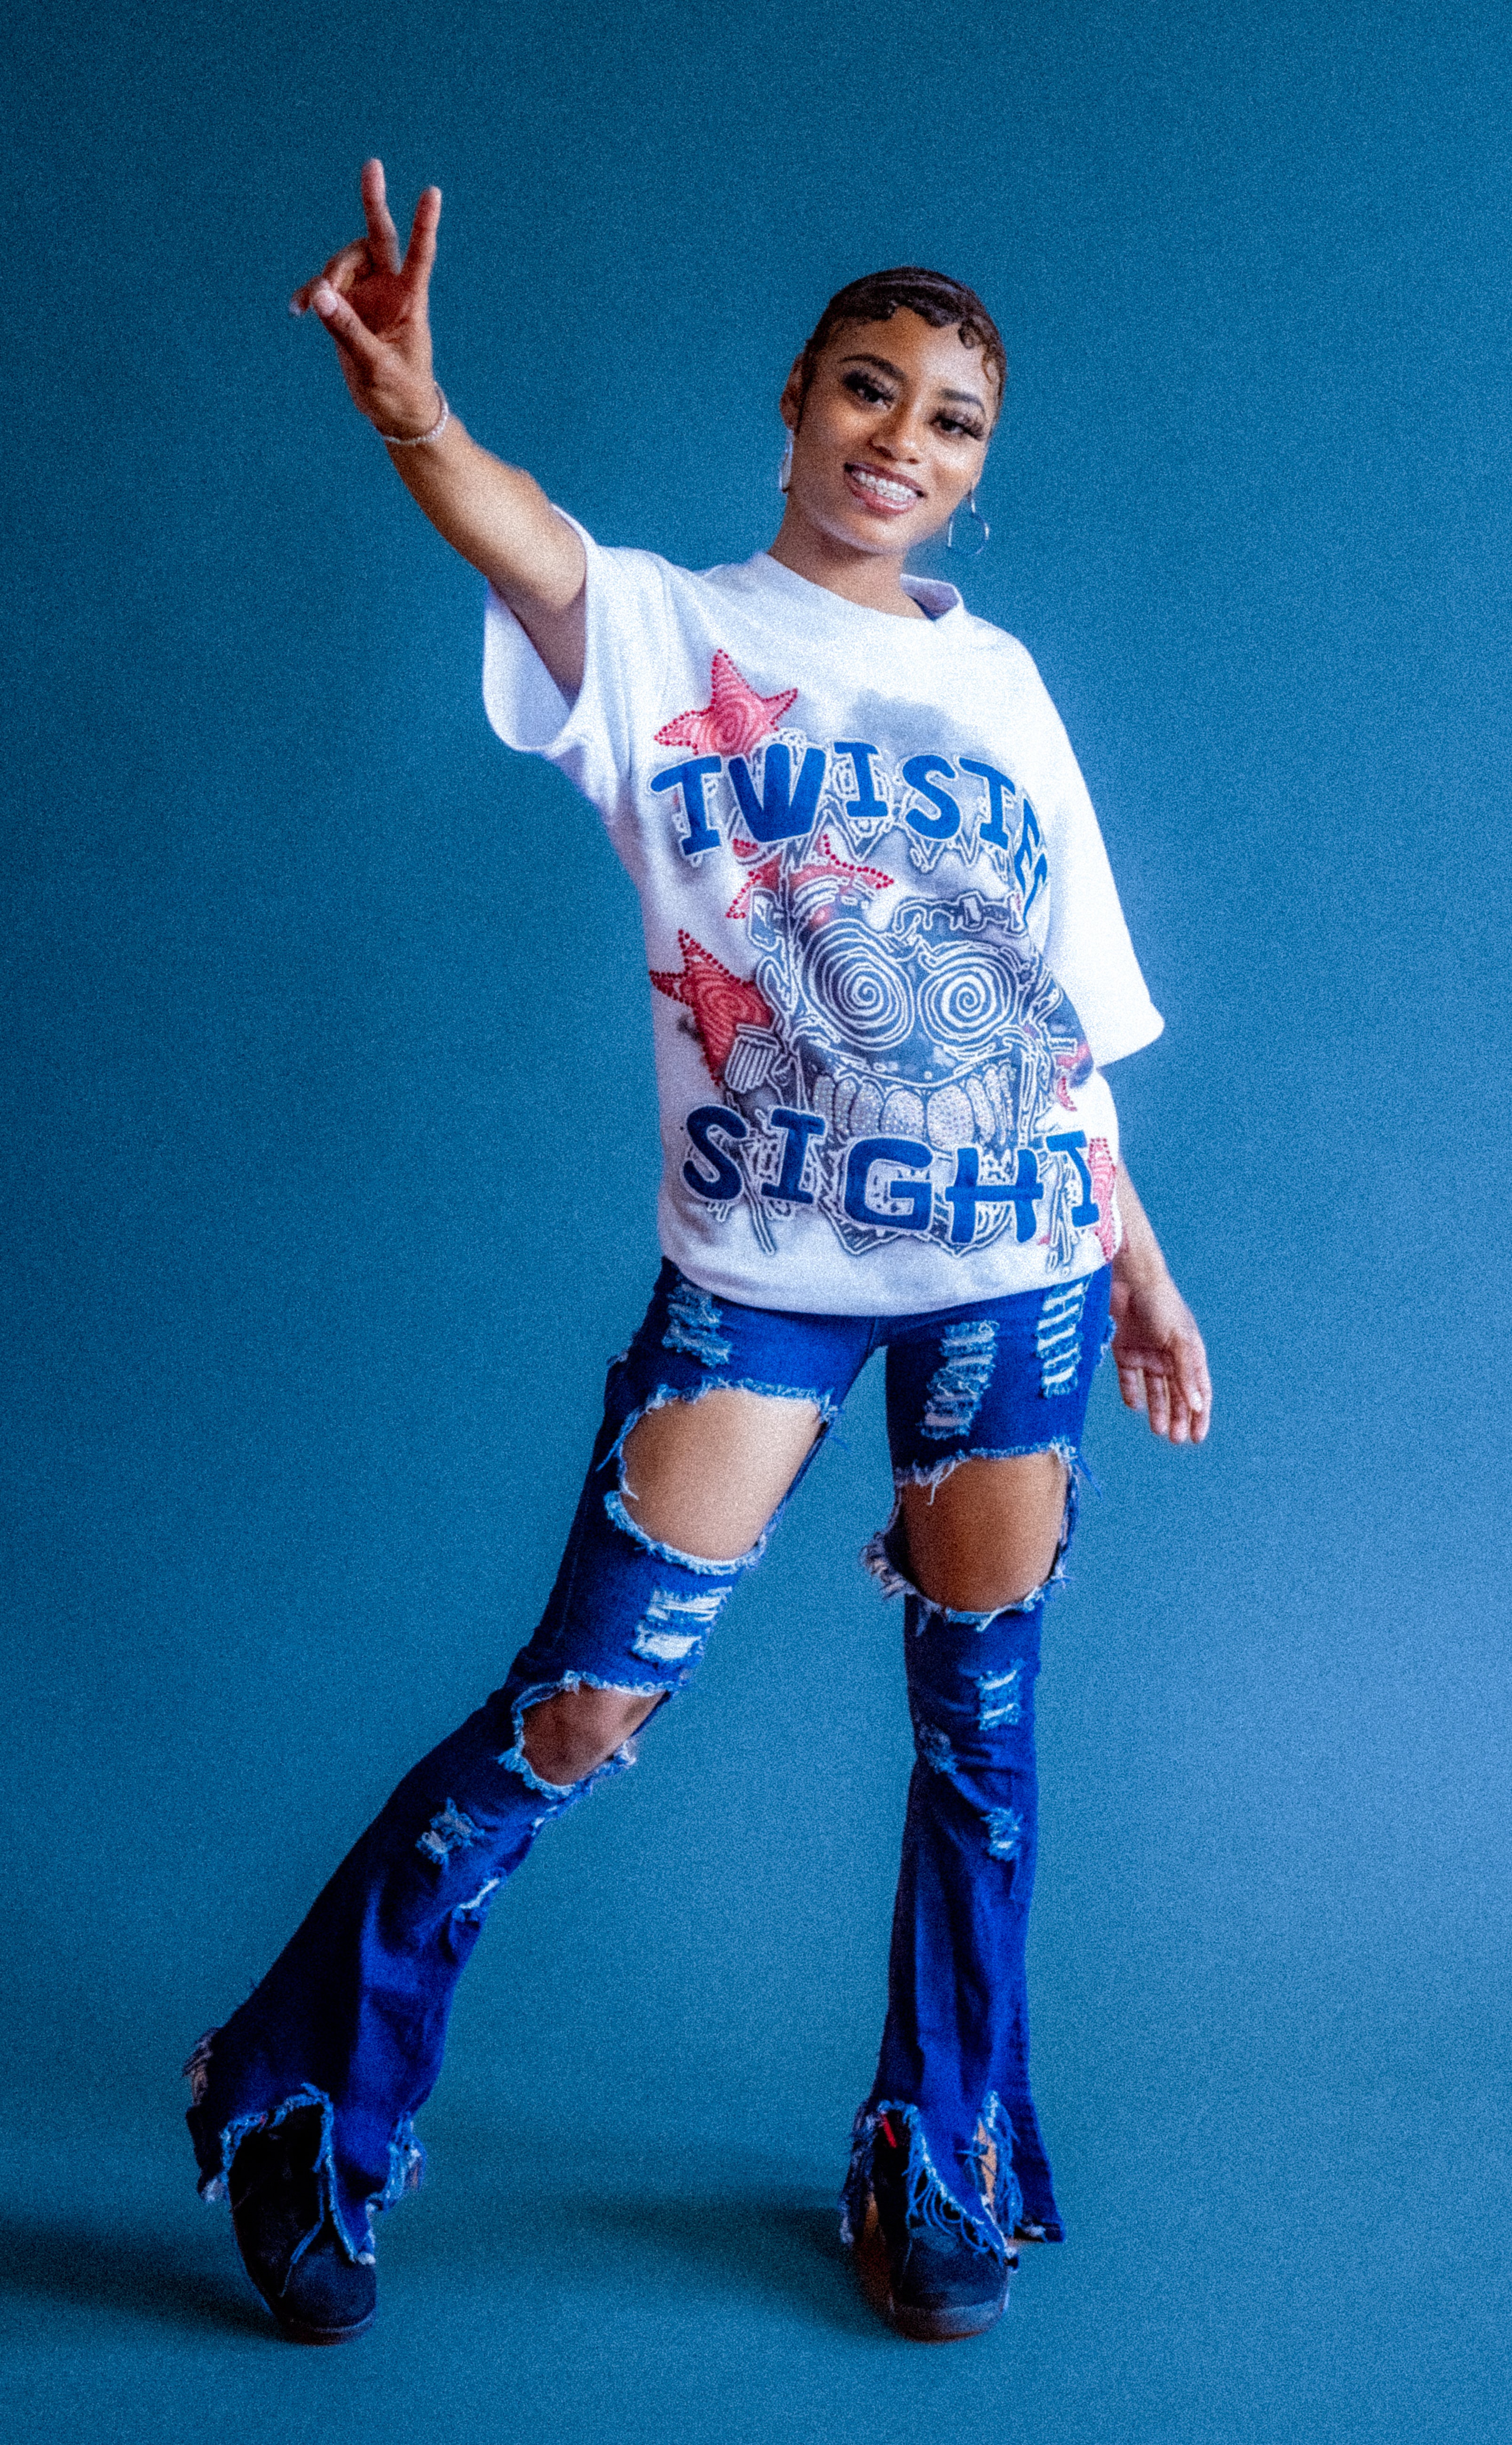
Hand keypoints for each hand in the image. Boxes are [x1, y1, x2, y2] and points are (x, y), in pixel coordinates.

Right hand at [291, 160, 441, 439]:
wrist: (395, 414)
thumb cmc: (399, 392)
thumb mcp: (375, 367)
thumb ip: (348, 331)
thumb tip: (319, 294)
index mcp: (410, 301)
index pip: (420, 256)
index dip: (424, 225)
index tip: (432, 193)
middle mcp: (389, 290)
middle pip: (379, 238)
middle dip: (375, 202)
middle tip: (373, 165)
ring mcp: (367, 295)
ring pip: (344, 261)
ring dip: (329, 274)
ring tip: (317, 303)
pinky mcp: (347, 307)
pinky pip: (323, 290)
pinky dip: (309, 296)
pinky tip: (296, 311)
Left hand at [1109, 1266, 1211, 1444]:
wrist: (1128, 1277)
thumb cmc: (1161, 1303)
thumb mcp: (1180, 1339)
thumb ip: (1187, 1373)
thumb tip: (1198, 1406)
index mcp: (1189, 1352)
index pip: (1199, 1390)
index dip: (1200, 1414)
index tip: (1197, 1437)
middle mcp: (1169, 1356)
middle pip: (1176, 1394)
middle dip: (1178, 1417)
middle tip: (1176, 1439)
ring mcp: (1147, 1353)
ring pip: (1154, 1390)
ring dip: (1157, 1410)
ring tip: (1158, 1430)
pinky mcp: (1124, 1349)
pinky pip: (1129, 1377)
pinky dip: (1131, 1392)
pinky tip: (1134, 1405)